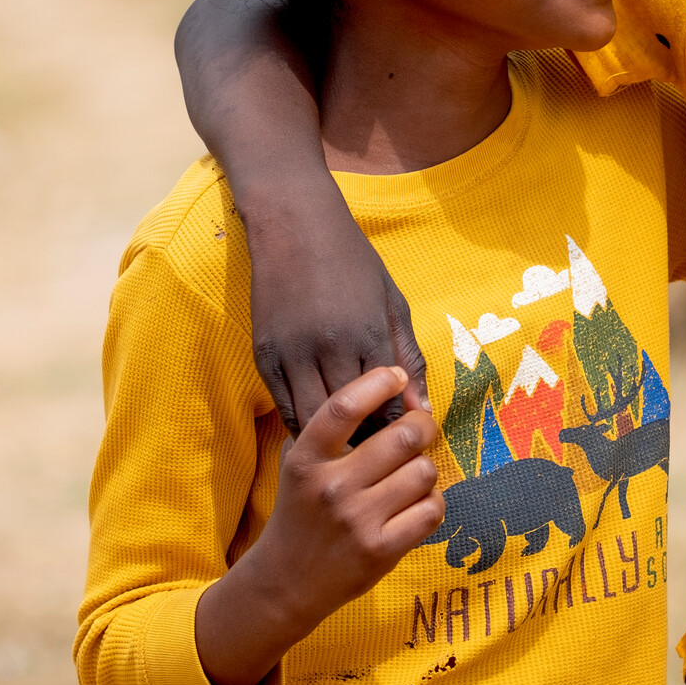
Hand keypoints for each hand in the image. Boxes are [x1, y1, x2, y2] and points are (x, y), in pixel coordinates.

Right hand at [195, 367, 442, 684]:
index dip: (380, 383)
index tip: (398, 377)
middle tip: (420, 429)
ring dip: (425, 469)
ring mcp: (358, 520)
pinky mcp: (381, 551)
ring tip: (412, 474)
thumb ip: (331, 429)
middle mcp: (331, 486)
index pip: (345, 406)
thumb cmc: (300, 511)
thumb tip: (393, 388)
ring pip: (424, 472)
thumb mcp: (298, 463)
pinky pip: (432, 510)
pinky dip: (432, 503)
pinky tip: (416, 504)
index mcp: (306, 458)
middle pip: (403, 436)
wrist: (285, 581)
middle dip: (422, 425)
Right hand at [245, 187, 430, 439]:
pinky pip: (283, 408)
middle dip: (367, 445)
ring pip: (313, 423)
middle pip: (351, 423)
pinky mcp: (264, 356)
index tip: (403, 445)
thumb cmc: (352, 261)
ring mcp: (292, 353)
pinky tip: (319, 432)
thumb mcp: (391, 302)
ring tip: (349, 451)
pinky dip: (302, 426)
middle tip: (378, 460)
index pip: (388, 408)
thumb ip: (408, 357)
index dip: (397, 434)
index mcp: (368, 335)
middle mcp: (329, 348)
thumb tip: (421, 409)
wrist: (294, 224)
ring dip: (332, 442)